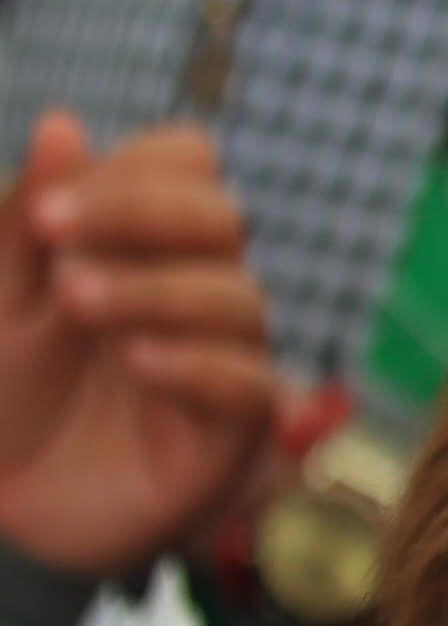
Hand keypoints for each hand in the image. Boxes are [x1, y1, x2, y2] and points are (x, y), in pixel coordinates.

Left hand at [0, 113, 282, 574]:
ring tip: (73, 303)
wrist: (16, 503)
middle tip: (50, 238)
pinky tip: (135, 361)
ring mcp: (225, 356)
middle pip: (221, 218)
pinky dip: (193, 364)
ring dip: (151, 290)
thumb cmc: (10, 393)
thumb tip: (61, 121)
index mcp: (150, 241)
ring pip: (236, 297)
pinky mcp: (233, 432)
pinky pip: (247, 383)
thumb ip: (26, 220)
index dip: (129, 172)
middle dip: (141, 216)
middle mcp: (200, 285)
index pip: (187, 164)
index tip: (47, 213)